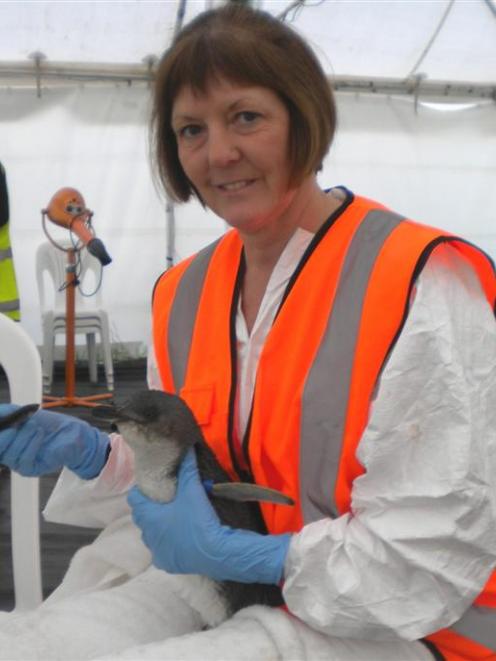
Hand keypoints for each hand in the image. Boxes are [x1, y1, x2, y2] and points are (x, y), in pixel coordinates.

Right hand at [0, 404, 109, 478]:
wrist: (71, 434)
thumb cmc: (49, 424)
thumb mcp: (25, 413)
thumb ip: (7, 411)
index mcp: (4, 440)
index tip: (2, 420)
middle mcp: (7, 453)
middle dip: (3, 437)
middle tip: (14, 425)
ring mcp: (17, 462)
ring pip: (9, 454)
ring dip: (23, 437)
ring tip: (35, 426)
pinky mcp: (30, 469)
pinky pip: (24, 460)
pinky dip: (32, 444)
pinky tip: (40, 434)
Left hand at [128, 449, 290, 583]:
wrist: (218, 552)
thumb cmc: (199, 520)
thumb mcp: (193, 490)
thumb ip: (187, 469)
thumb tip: (188, 448)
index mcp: (149, 518)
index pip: (134, 499)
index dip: (142, 490)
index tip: (154, 485)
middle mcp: (148, 537)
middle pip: (143, 518)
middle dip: (152, 508)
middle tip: (167, 498)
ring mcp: (158, 553)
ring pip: (152, 535)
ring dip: (160, 527)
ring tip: (176, 517)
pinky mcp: (169, 564)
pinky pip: (163, 551)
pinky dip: (169, 544)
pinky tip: (182, 537)